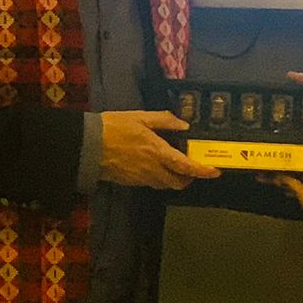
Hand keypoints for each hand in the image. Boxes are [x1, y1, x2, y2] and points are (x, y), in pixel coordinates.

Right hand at [98, 109, 219, 189]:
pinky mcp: (130, 182)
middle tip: (192, 169)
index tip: (215, 172)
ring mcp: (141, 178)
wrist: (87, 145)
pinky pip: (150, 183)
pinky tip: (154, 165)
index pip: (186, 167)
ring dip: (173, 179)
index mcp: (157, 152)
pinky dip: (158, 177)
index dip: (202, 171)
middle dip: (188, 179)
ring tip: (173, 166)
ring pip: (164, 184)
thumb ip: (164, 121)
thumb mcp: (140, 117)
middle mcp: (152, 169)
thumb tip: (184, 125)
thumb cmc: (114, 127)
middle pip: (177, 183)